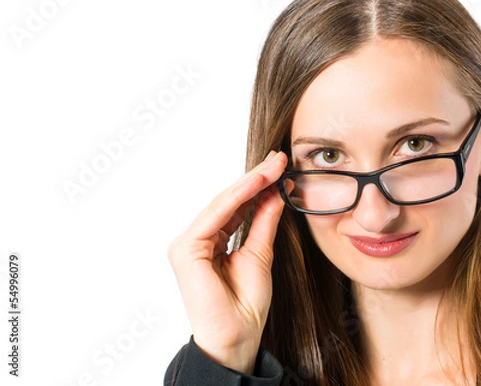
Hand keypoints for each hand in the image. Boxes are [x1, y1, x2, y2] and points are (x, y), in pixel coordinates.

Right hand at [168, 151, 286, 373]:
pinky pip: (216, 215)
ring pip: (222, 204)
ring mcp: (187, 244)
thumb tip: (275, 193)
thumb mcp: (261, 253)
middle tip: (279, 159)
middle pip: (228, 201)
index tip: (280, 169)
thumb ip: (263, 221)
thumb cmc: (246, 304)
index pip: (235, 207)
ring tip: (273, 165)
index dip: (258, 187)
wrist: (238, 336)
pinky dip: (239, 196)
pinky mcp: (186, 249)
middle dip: (256, 179)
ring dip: (250, 182)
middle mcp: (196, 241)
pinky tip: (258, 181)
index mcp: (210, 243)